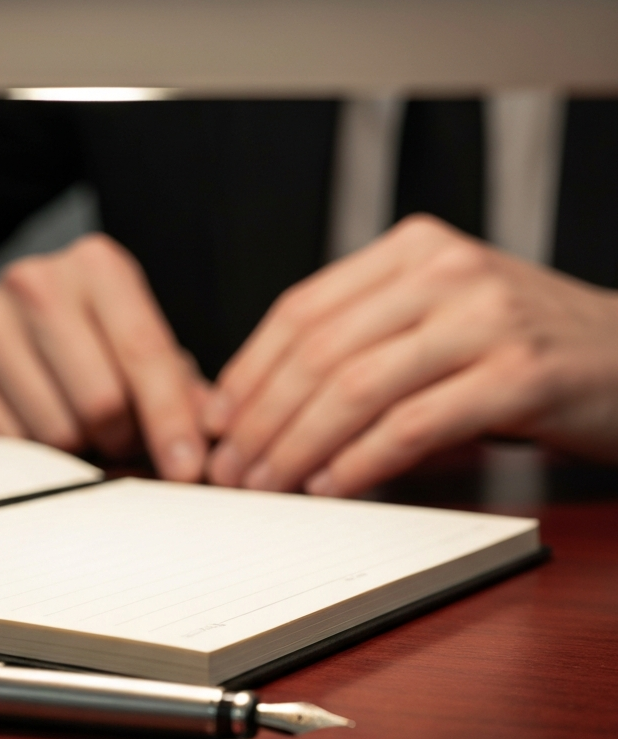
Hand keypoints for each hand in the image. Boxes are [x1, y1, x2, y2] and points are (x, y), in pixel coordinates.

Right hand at [0, 233, 208, 480]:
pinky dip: (33, 457)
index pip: (147, 354)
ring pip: (58, 432)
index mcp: (96, 267)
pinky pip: (10, 446)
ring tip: (74, 431)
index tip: (188, 470)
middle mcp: (38, 282)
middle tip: (118, 442)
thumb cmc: (73, 344)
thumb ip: (177, 385)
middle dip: (122, 441)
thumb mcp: (129, 345)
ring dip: (77, 452)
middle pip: (103, 403)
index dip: (173, 422)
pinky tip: (33, 431)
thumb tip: (213, 436)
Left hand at [202, 214, 617, 496]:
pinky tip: (332, 487)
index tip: (215, 424)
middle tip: (231, 469)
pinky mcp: (521, 373)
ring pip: (356, 388)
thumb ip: (362, 348)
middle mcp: (445, 271)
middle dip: (261, 420)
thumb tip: (261, 410)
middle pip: (318, 351)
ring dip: (297, 447)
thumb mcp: (437, 324)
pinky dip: (361, 463)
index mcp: (413, 251)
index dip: (247, 374)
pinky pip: (413, 425)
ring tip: (268, 486)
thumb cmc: (523, 350)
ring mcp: (486, 317)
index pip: (300, 310)